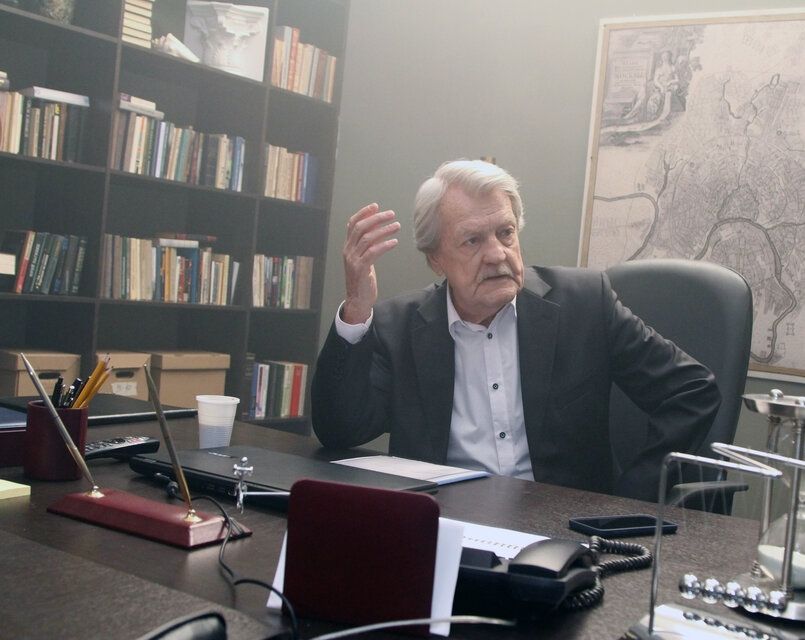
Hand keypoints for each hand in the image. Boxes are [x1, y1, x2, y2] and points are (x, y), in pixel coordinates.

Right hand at [341, 203, 399, 323]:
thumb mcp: (363, 258)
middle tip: (391, 214)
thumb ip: (367, 245)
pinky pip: (373, 253)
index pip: (352, 224)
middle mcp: (348, 251)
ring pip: (367, 238)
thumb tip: (378, 229)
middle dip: (377, 218)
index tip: (376, 206)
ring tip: (397, 226)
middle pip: (360, 228)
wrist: (358, 299)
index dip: (363, 213)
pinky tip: (394, 242)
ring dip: (384, 230)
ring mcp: (353, 260)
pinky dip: (384, 245)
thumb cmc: (363, 279)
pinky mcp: (360, 269)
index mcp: (348, 246)